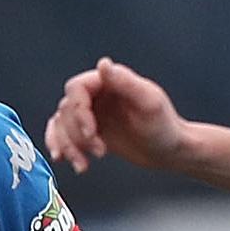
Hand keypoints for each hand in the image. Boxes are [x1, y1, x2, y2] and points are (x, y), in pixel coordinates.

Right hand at [46, 58, 193, 174]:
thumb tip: (103, 64)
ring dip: (68, 146)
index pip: (76, 89)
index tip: (92, 134)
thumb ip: (125, 82)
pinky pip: (62, 134)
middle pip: (66, 110)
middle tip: (100, 152)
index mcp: (110, 81)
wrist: (170, 151)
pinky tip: (62, 160)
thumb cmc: (164, 127)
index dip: (79, 112)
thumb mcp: (148, 103)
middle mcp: (97, 93)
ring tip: (83, 166)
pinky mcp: (90, 131)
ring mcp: (92, 112)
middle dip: (77, 135)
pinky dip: (59, 146)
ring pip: (61, 124)